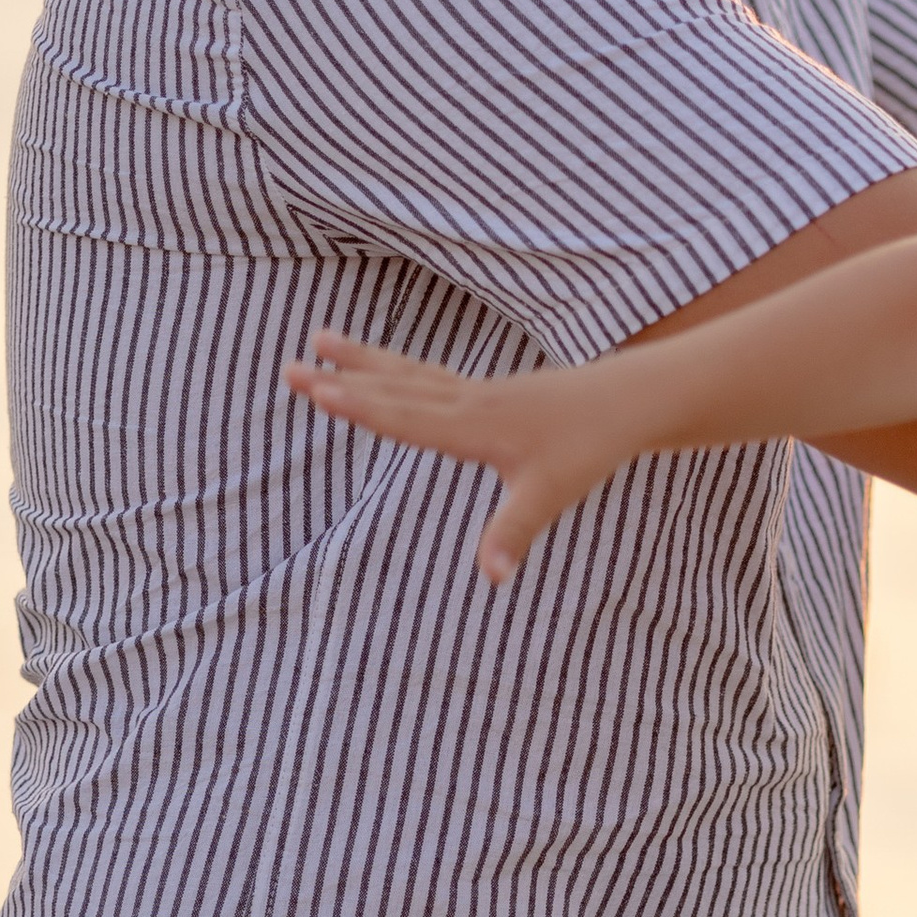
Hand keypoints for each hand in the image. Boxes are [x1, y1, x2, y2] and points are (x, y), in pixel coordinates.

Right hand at [286, 332, 628, 582]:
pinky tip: (381, 367)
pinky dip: (396, 368)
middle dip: (341, 379)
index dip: (360, 406)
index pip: (405, 417)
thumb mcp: (551, 493)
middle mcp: (467, 402)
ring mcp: (475, 392)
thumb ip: (514, 532)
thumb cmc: (589, 448)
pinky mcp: (487, 392)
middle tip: (290, 366)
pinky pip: (427, 376)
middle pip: (393, 389)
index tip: (318, 389)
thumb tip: (492, 578)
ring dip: (362, 361)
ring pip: (407, 374)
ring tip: (320, 338)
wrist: (627, 403)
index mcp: (474, 426)